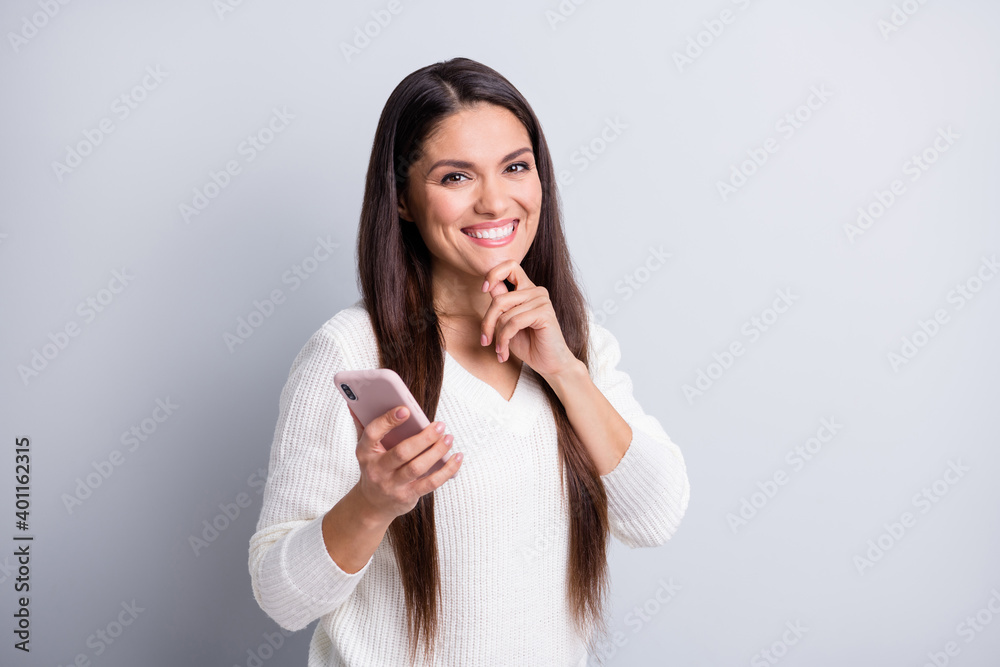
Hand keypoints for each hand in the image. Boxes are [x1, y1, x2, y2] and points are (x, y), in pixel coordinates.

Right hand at [353, 406, 462, 522]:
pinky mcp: (407, 496)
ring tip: (449, 438)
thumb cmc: (375, 467)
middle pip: (402, 452)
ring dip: (437, 452)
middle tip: (440, 425)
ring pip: (417, 467)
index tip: (406, 410)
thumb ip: (364, 424)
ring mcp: (392, 485)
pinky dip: (447, 470)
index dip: (388, 421)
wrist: (373, 504)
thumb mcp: (366, 448)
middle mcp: (377, 470)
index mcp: (365, 452)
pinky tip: (457, 458)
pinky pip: (430, 483)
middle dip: (424, 438)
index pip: (372, 433)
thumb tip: (355, 402)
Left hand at [480, 259, 579, 378]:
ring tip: (500, 350)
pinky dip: (504, 339)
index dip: (493, 274)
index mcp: (527, 289)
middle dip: (487, 322)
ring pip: (504, 313)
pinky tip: (504, 352)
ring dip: (497, 336)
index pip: (510, 266)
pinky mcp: (544, 312)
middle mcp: (535, 291)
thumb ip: (500, 305)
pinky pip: (514, 322)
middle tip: (485, 341)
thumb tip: (488, 286)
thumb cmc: (529, 344)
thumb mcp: (507, 323)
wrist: (550, 364)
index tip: (483, 289)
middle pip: (499, 299)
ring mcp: (541, 300)